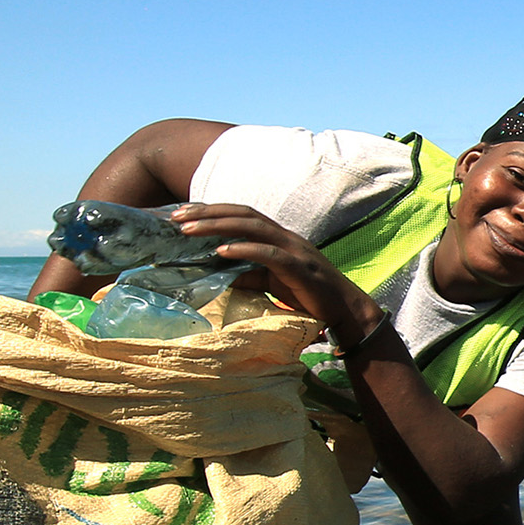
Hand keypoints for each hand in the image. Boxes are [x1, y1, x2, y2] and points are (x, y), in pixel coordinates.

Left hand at [173, 204, 385, 344]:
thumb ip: (248, 276)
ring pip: (252, 227)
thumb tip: (219, 273)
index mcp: (278, 237)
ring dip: (218, 226)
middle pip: (241, 214)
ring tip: (189, 230)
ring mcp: (293, 249)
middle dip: (207, 213)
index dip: (212, 211)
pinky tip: (221, 252)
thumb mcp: (272, 284)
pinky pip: (268, 253)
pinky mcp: (299, 267)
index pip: (241, 215)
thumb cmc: (310, 299)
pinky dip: (243, 250)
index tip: (183, 214)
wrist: (347, 313)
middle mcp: (284, 236)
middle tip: (177, 218)